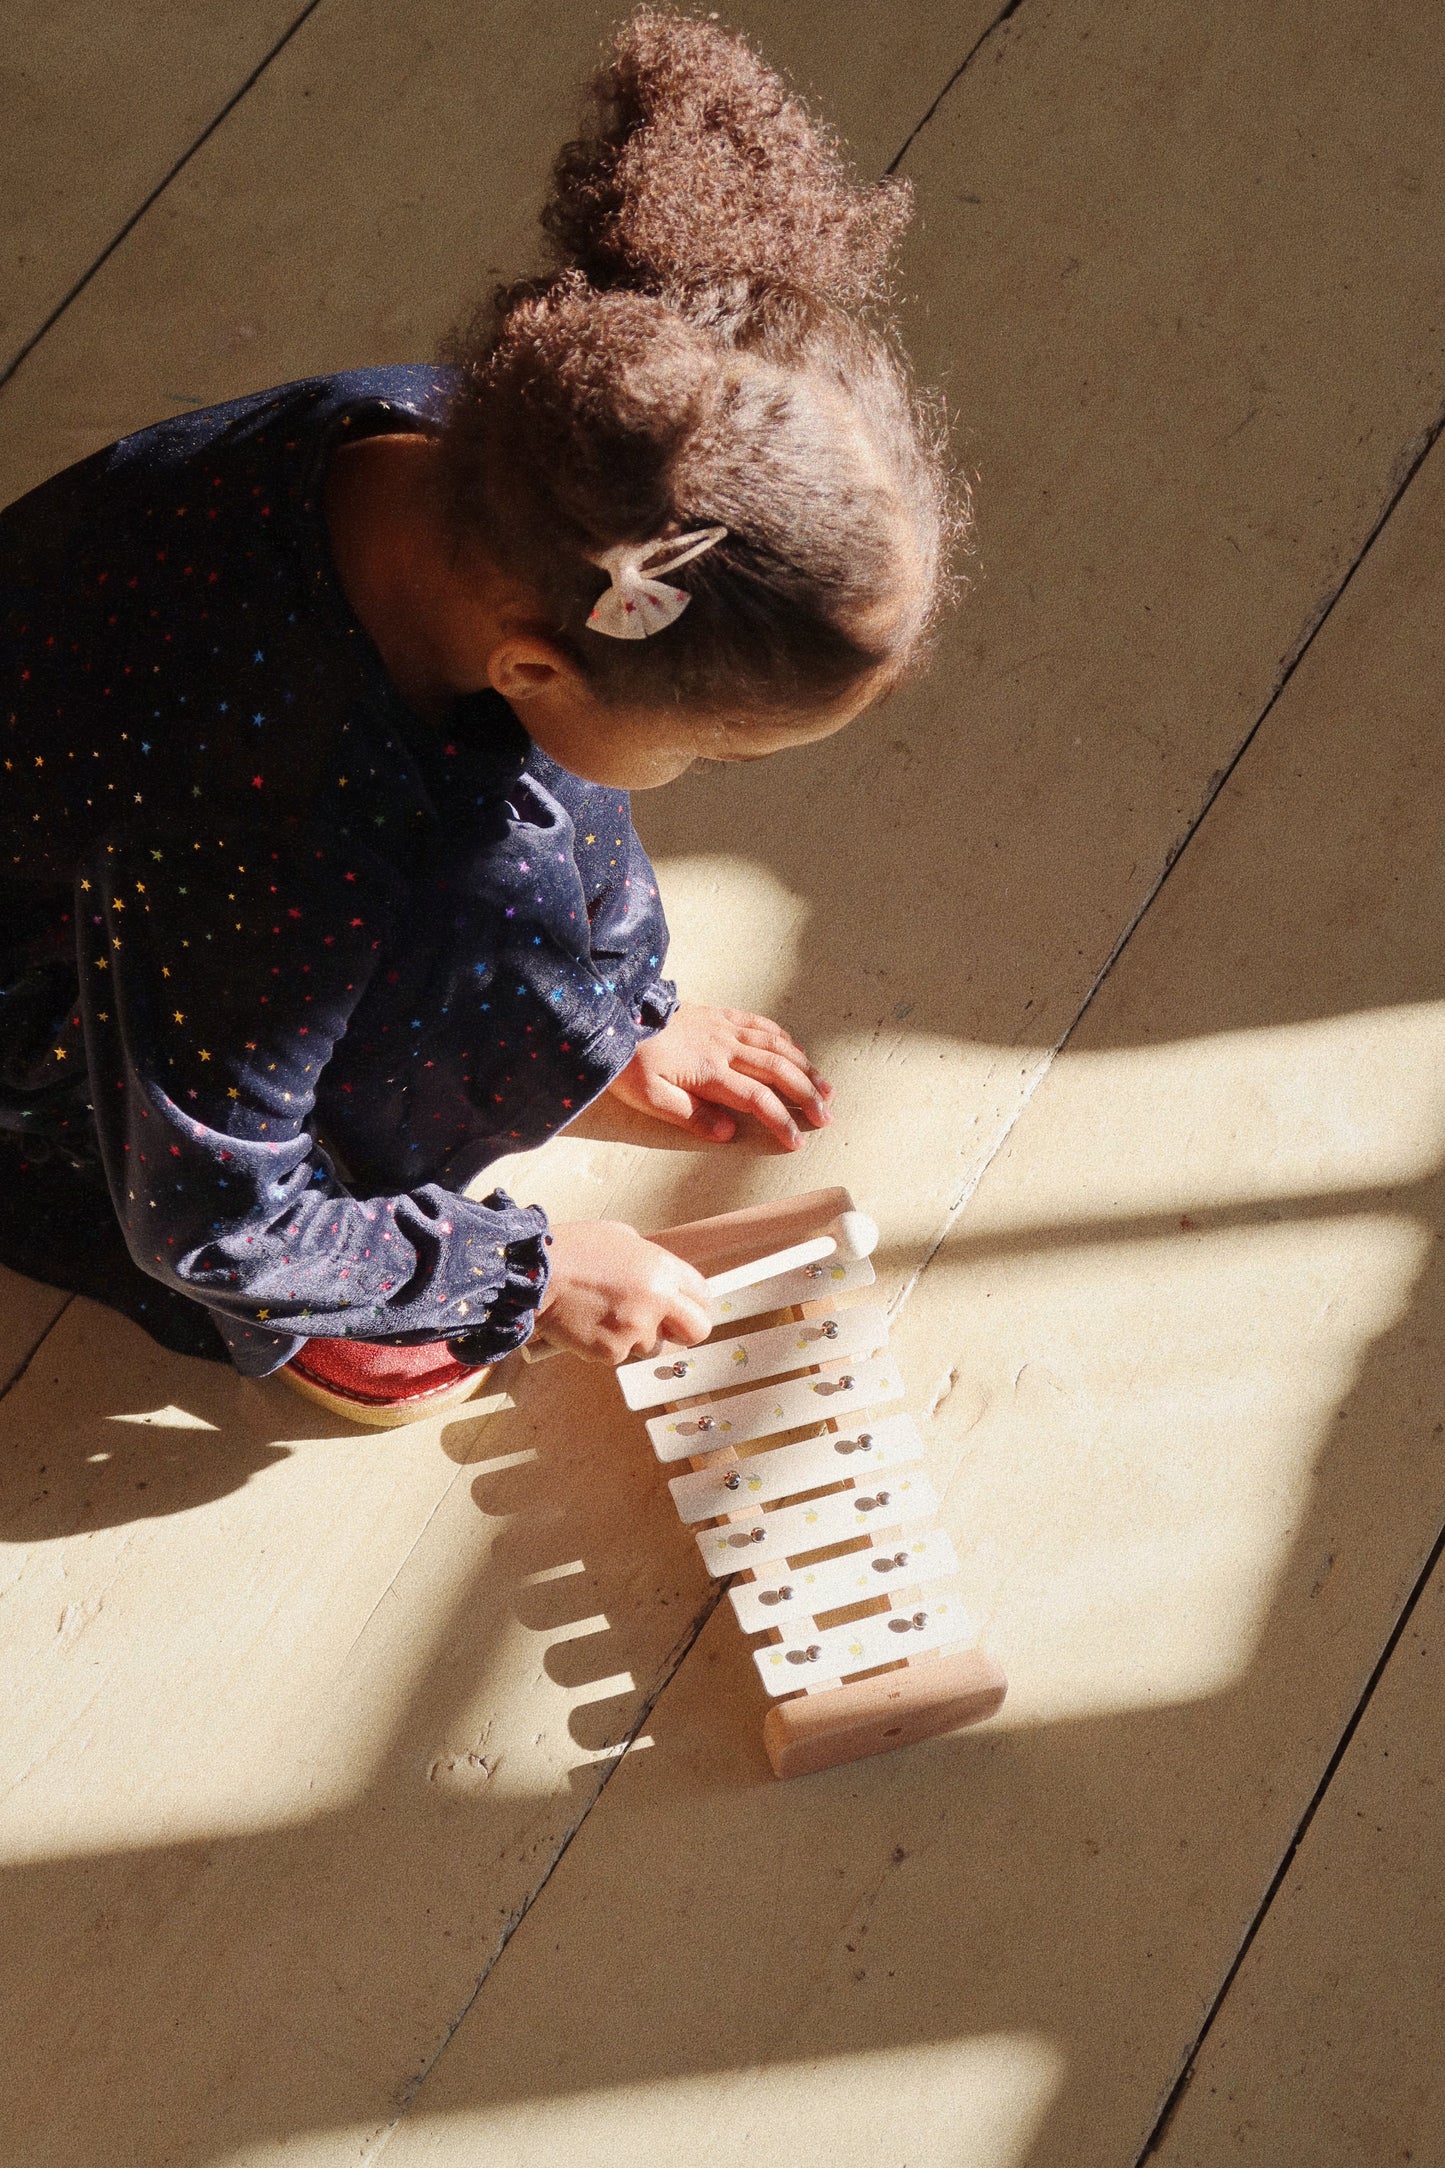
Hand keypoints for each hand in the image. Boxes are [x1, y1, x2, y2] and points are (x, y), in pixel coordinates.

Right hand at [536, 1219, 711, 1363]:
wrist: (532, 1276)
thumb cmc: (572, 1251)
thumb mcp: (621, 1238)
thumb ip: (650, 1260)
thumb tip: (663, 1277)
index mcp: (663, 1269)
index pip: (704, 1296)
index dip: (695, 1305)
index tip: (687, 1310)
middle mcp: (656, 1301)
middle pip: (697, 1331)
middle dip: (682, 1330)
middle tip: (663, 1325)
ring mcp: (635, 1330)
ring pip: (654, 1346)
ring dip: (639, 1337)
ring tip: (609, 1315)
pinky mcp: (612, 1352)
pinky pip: (622, 1355)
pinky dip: (610, 1344)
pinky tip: (591, 1323)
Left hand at [607, 1002, 833, 1151]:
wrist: (616, 1014)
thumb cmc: (630, 1062)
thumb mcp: (651, 1098)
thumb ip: (692, 1116)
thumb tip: (729, 1133)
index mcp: (710, 1073)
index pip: (757, 1100)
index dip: (781, 1122)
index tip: (796, 1142)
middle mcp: (725, 1048)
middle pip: (777, 1071)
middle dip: (806, 1095)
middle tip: (826, 1116)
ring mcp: (724, 1028)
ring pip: (776, 1046)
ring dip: (804, 1066)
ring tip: (825, 1086)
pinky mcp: (718, 1014)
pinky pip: (760, 1023)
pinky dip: (783, 1037)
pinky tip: (796, 1048)